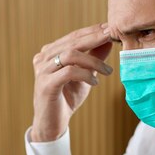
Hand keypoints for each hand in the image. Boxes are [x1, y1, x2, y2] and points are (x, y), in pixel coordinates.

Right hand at [30, 23, 113, 141]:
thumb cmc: (67, 98)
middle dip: (94, 38)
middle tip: (112, 37)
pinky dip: (85, 75)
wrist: (52, 124)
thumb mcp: (85, 74)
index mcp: (50, 52)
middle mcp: (43, 58)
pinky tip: (95, 82)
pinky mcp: (46, 84)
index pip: (73, 36)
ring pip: (71, 55)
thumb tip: (108, 40)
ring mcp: (42, 71)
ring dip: (93, 60)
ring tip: (108, 71)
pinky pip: (69, 72)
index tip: (110, 29)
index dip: (92, 31)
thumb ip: (93, 57)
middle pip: (72, 42)